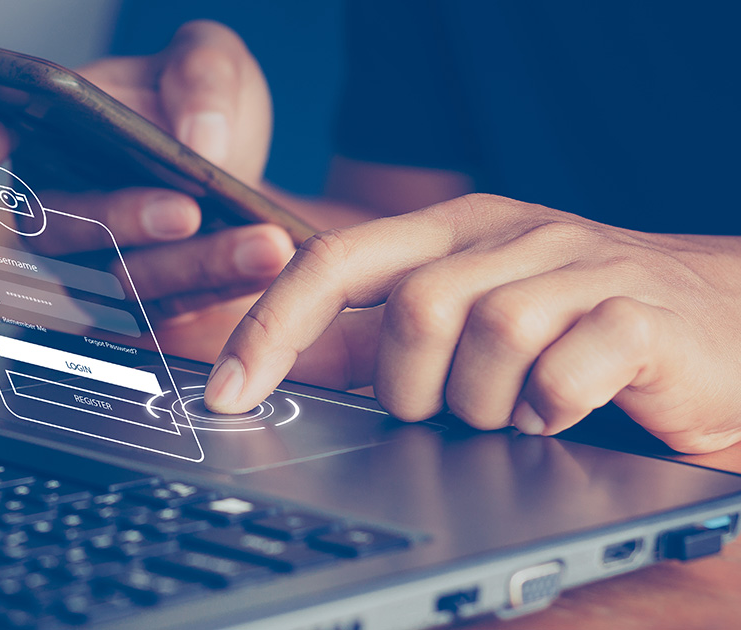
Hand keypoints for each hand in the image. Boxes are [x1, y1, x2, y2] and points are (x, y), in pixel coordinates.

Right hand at [0, 21, 295, 320]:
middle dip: (119, 218)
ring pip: (116, 280)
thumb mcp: (210, 62)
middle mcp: (48, 205)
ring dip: (191, 265)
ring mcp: (87, 264)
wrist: (240, 168)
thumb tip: (199, 139)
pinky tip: (270, 260)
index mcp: (38, 132)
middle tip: (184, 209)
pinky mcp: (135, 307)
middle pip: (54, 225)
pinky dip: (223, 285)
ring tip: (261, 243)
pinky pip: (169, 308)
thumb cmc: (196, 105)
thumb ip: (202, 76)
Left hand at [204, 193, 740, 453]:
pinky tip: (559, 411)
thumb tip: (283, 368)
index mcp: (451, 230)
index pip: (333, 260)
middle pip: (410, 308)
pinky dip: (548, 409)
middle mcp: (508, 235)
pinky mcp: (638, 313)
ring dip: (482, 406)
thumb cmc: (575, 328)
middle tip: (448, 411)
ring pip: (484, 337)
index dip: (273, 327)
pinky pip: (561, 369)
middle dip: (411, 389)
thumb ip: (383, 336)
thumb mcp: (470, 319)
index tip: (229, 390)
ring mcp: (578, 266)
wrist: (723, 322)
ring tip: (511, 412)